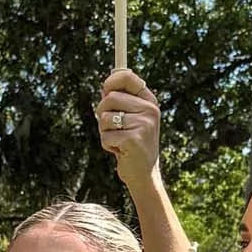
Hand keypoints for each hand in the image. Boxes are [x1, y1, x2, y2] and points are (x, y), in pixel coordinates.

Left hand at [95, 69, 163, 195]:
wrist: (144, 174)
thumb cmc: (131, 144)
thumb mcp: (130, 119)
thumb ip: (120, 102)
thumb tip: (106, 84)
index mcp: (149, 102)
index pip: (127, 77)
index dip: (111, 80)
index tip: (105, 88)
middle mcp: (149, 110)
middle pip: (110, 97)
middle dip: (102, 113)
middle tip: (112, 127)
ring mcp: (144, 124)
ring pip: (105, 118)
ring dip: (104, 131)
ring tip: (118, 140)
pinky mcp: (134, 139)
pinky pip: (105, 136)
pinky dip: (107, 145)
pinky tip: (120, 151)